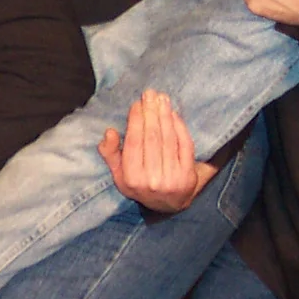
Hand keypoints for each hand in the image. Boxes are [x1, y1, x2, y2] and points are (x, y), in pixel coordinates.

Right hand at [98, 90, 217, 214]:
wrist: (170, 204)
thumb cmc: (141, 183)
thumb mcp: (119, 174)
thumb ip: (110, 154)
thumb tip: (109, 132)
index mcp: (131, 179)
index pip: (134, 142)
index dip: (136, 120)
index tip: (137, 103)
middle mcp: (152, 180)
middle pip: (152, 138)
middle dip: (151, 112)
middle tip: (150, 94)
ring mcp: (172, 178)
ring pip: (168, 139)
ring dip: (165, 115)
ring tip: (162, 99)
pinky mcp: (188, 176)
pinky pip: (184, 145)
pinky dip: (180, 127)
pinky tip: (174, 114)